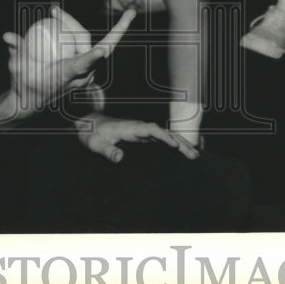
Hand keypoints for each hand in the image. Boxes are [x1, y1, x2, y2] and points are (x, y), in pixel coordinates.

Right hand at [0, 7, 135, 118]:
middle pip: (84, 42)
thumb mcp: (17, 69)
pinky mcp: (88, 67)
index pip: (82, 65)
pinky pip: (87, 44)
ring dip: (73, 24)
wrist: (33, 100)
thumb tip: (7, 36)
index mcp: (67, 76)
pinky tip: (65, 18)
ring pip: (86, 40)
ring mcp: (88, 71)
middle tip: (53, 10)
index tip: (100, 50)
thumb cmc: (24, 84)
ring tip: (55, 12)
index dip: (92, 57)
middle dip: (72, 22)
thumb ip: (16, 52)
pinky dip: (76, 30)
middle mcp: (81, 76)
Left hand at [75, 113, 200, 163]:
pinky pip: (161, 139)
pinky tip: (183, 151)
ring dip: (180, 143)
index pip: (151, 130)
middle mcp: (139, 128)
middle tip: (194, 155)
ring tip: (195, 155)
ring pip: (165, 135)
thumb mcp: (95, 144)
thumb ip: (107, 151)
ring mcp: (142, 132)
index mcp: (130, 128)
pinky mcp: (142, 137)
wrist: (89, 124)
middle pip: (164, 133)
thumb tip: (120, 159)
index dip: (164, 137)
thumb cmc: (91, 134)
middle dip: (180, 142)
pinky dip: (174, 144)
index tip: (175, 146)